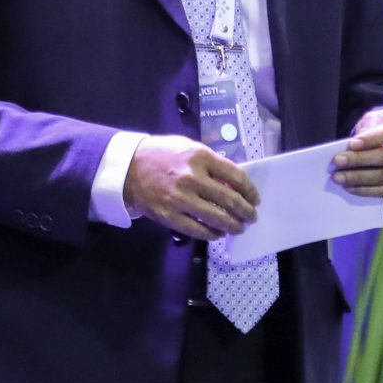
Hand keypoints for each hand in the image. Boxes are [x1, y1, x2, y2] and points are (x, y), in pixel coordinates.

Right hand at [124, 135, 260, 239]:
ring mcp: (180, 199)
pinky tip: (218, 233)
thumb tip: (233, 182)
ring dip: (233, 226)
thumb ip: (211, 162)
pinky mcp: (169, 216)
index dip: (250, 191)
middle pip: (230, 200)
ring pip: (217, 218)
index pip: (236, 177)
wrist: (127, 168)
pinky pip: (197, 230)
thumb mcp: (188, 148)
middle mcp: (192, 178)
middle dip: (245, 212)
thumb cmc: (161, 154)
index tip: (255, 199)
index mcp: (200, 157)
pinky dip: (212, 234)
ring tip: (238, 228)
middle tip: (251, 217)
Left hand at [333, 107, 382, 199]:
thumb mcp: (380, 117)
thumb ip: (370, 125)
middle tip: (338, 162)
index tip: (352, 144)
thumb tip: (358, 142)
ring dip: (361, 179)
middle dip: (361, 160)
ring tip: (339, 177)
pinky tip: (351, 187)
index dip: (372, 139)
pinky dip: (368, 191)